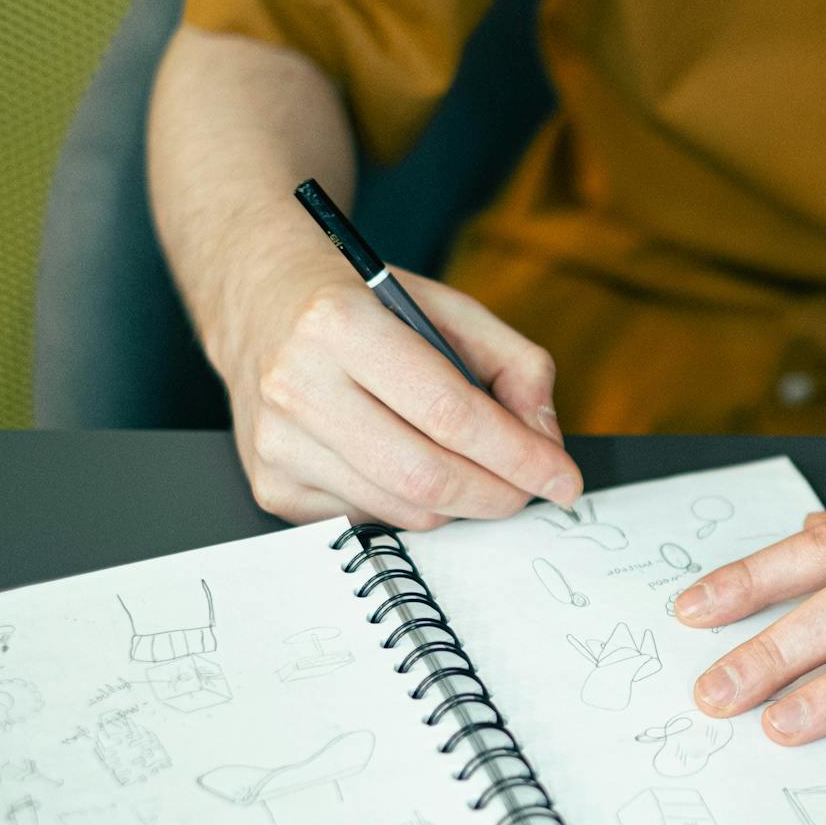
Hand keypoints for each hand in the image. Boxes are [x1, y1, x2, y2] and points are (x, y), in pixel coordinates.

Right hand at [219, 264, 580, 527]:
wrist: (261, 303)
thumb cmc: (364, 307)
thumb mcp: (448, 307)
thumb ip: (516, 365)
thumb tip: (545, 442)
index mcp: (340, 324)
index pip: (451, 413)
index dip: (519, 456)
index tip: (564, 479)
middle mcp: (296, 384)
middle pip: (427, 476)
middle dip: (498, 495)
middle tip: (532, 490)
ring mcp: (277, 443)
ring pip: (404, 510)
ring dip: (459, 504)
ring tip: (475, 472)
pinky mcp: (272, 486)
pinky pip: (371, 521)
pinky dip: (411, 506)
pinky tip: (408, 466)